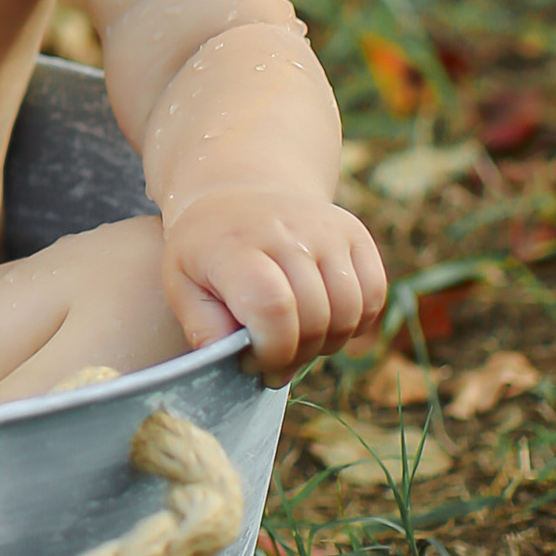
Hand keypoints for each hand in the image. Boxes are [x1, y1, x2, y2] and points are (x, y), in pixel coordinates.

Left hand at [163, 187, 386, 382]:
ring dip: (326, 343)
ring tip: (296, 340)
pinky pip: (374, 295)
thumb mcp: (181, 284)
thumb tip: (233, 360)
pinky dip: (356, 322)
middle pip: (314, 317)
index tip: (253, 362)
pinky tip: (324, 322)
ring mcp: (326, 229)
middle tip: (273, 360)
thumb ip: (203, 327)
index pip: (273, 308)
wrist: (236, 193)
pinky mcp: (354, 232)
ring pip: (349, 312)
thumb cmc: (206, 251)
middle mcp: (287, 231)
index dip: (271, 350)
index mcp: (236, 245)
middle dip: (296, 355)